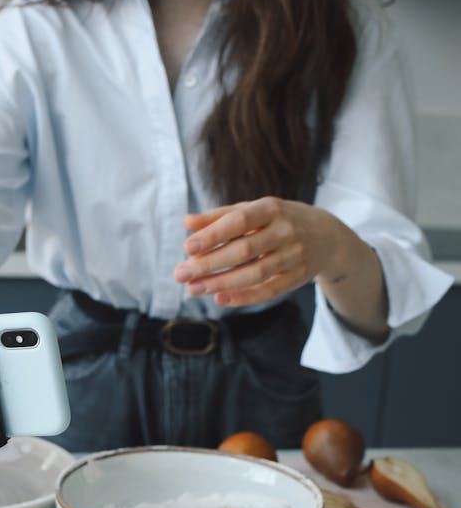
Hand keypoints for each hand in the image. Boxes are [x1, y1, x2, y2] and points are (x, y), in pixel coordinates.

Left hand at [174, 197, 341, 305]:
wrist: (327, 235)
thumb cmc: (278, 220)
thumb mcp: (253, 210)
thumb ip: (220, 217)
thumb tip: (186, 222)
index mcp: (271, 208)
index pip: (239, 222)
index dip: (213, 234)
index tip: (187, 247)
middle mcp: (285, 231)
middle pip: (244, 251)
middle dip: (209, 264)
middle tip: (180, 274)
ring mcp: (294, 255)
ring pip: (255, 273)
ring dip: (221, 283)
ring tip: (194, 289)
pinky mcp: (298, 277)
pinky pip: (269, 290)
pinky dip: (244, 297)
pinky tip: (220, 299)